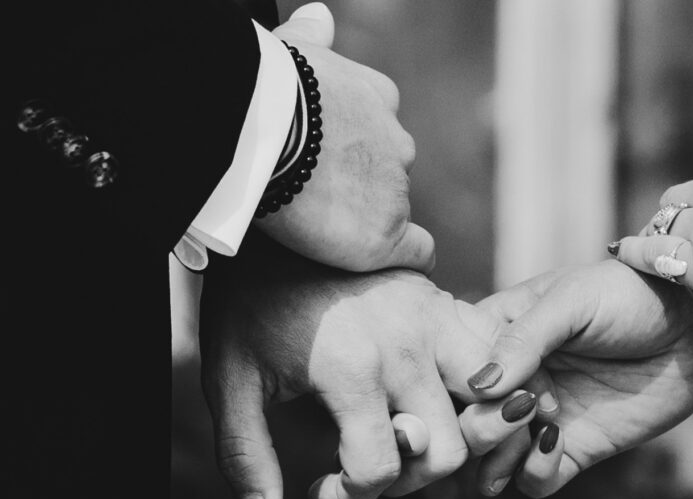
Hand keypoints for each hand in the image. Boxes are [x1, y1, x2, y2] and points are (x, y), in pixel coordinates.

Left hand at [199, 235, 536, 498]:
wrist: (282, 215)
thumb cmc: (249, 304)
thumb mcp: (231, 379)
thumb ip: (246, 455)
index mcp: (352, 369)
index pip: (381, 469)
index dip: (351, 498)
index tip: (321, 490)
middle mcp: (406, 347)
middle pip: (448, 452)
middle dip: (410, 477)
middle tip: (370, 462)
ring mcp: (436, 321)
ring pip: (490, 409)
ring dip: (458, 434)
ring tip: (413, 431)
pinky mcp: (449, 304)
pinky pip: (492, 363)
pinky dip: (481, 393)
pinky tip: (438, 398)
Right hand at [258, 3, 433, 273]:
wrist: (262, 124)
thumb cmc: (265, 86)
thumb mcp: (293, 50)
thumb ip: (312, 39)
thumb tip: (321, 14)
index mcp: (377, 99)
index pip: (380, 131)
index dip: (358, 152)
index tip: (332, 165)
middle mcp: (397, 143)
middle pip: (390, 173)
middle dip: (365, 187)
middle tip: (319, 201)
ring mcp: (395, 190)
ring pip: (395, 211)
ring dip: (370, 222)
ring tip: (328, 233)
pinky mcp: (385, 234)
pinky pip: (417, 252)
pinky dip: (409, 260)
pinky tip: (395, 266)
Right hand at [466, 260, 692, 497]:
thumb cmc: (632, 295)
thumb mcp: (573, 301)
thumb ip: (524, 340)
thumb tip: (479, 386)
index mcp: (498, 334)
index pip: (449, 371)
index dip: (460, 386)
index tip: (497, 380)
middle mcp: (513, 380)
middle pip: (464, 422)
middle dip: (480, 426)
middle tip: (523, 410)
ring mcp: (541, 417)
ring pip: (490, 459)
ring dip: (498, 457)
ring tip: (533, 432)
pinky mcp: (574, 449)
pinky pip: (534, 481)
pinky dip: (532, 474)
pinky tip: (554, 445)